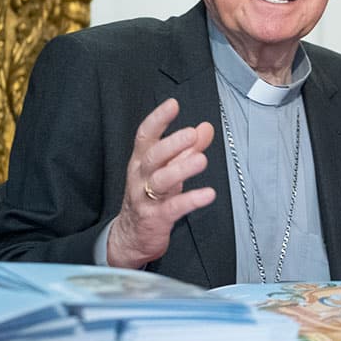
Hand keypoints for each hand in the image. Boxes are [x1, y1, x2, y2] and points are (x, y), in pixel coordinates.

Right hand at [107, 98, 215, 268]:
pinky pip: (173, 207)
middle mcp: (141, 177)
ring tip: (201, 160)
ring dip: (181, 168)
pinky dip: (191, 200)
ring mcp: (146, 198)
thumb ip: (187, 149)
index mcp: (142, 161)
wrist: (132, 236)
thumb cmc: (152, 197)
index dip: (158, 119)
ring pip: (161, 180)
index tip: (173, 104)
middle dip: (172, 143)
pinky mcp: (156, 218)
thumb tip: (205, 128)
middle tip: (191, 134)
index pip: (145, 136)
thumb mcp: (168, 168)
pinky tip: (208, 194)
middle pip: (153, 156)